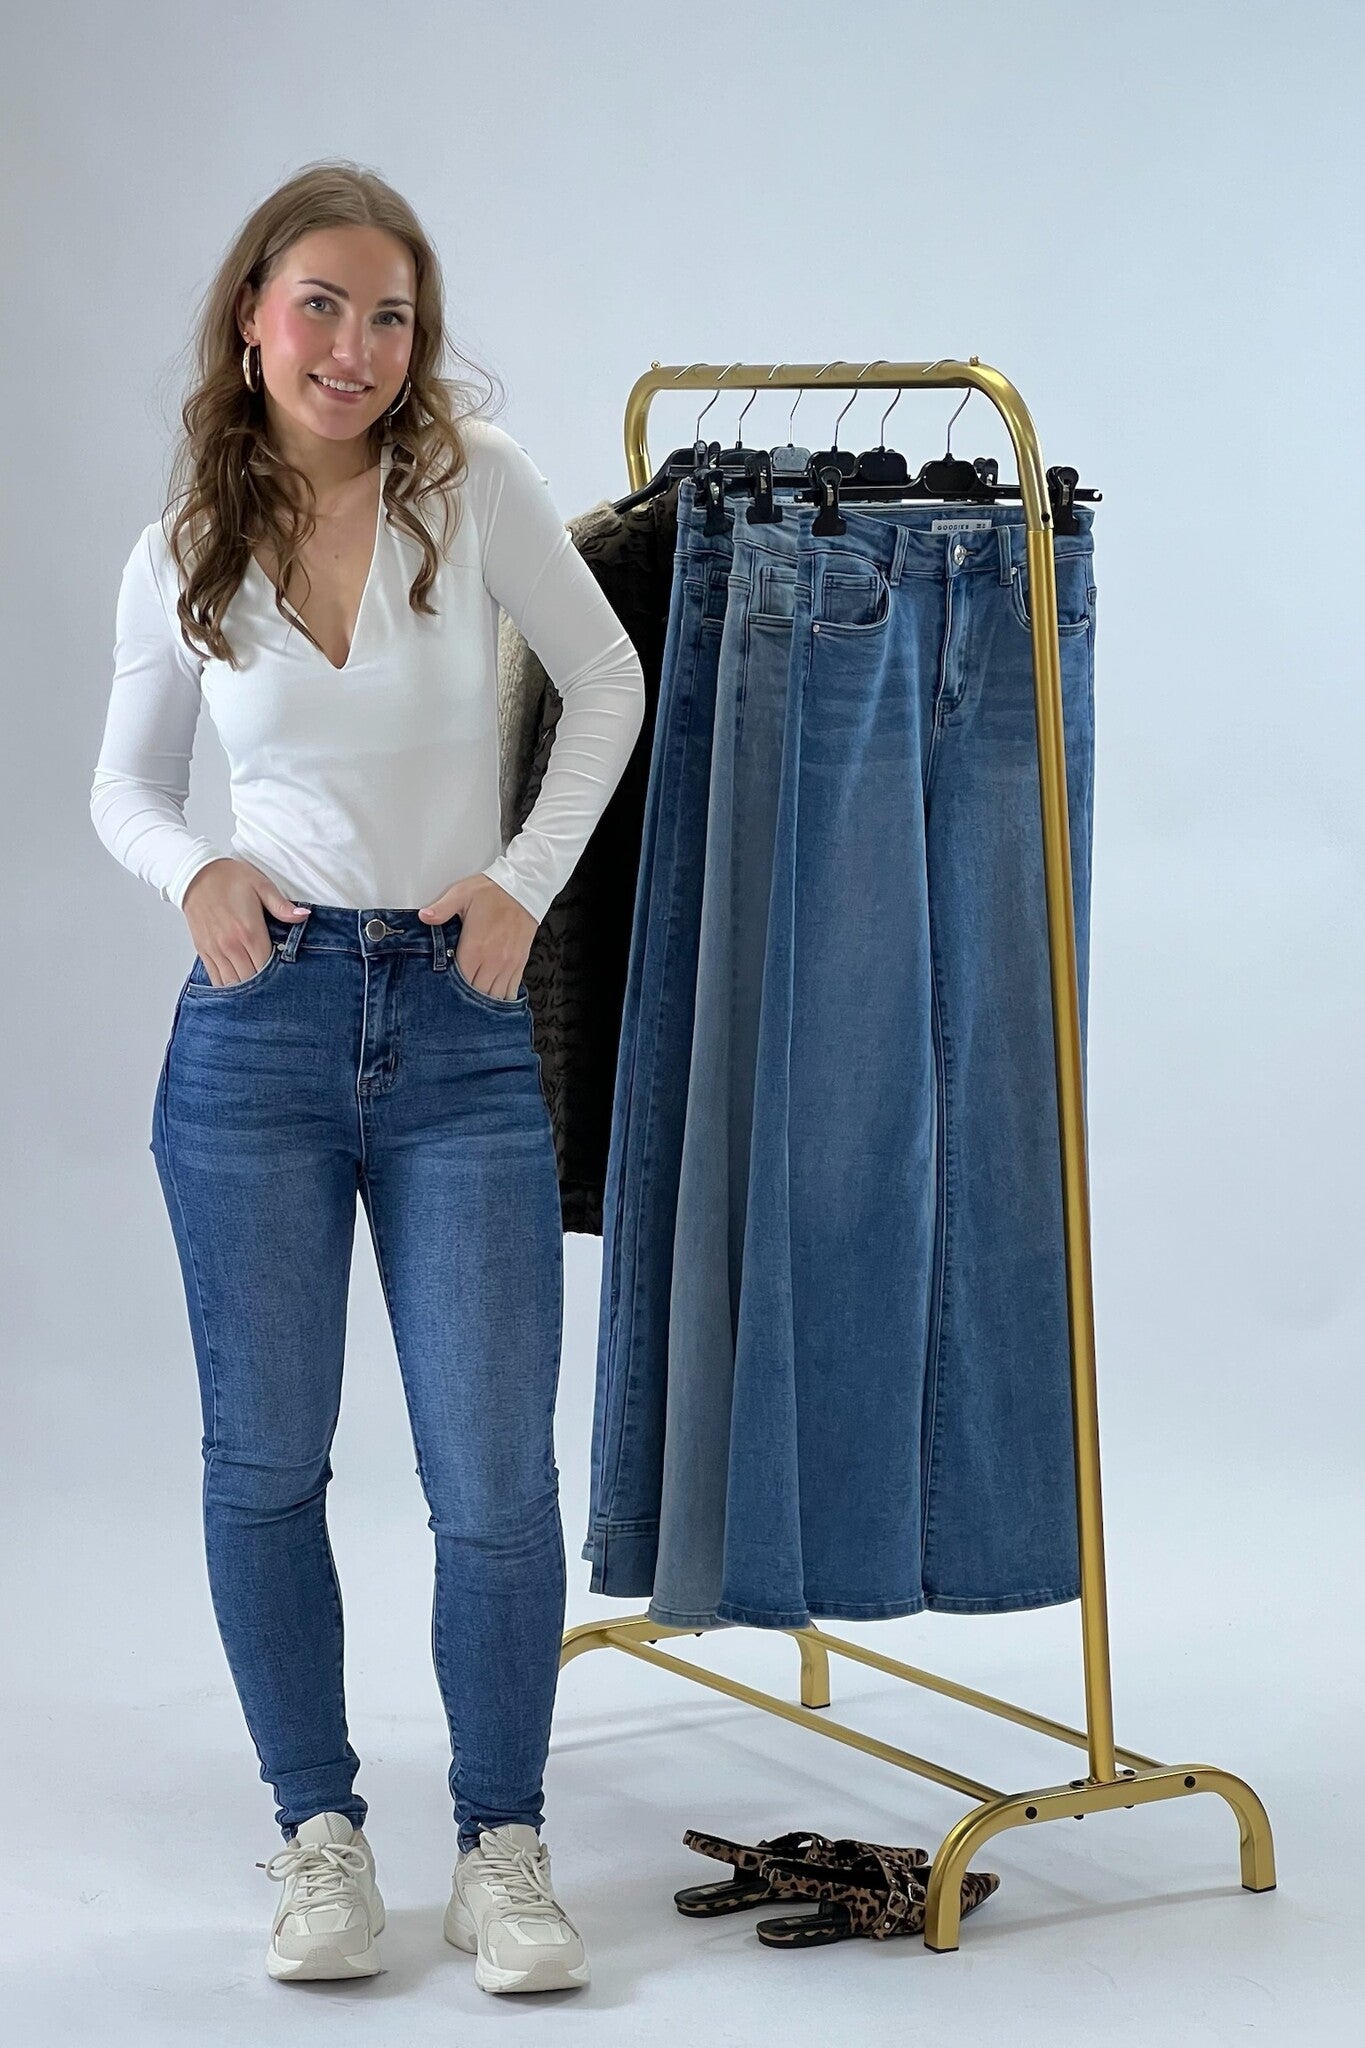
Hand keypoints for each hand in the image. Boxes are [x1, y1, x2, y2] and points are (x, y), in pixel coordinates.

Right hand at [181, 859, 308, 985]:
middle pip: (251, 979)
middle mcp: (231, 945)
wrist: (195, 874)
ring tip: (257, 986)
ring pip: (233, 983)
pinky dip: (227, 985)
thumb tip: (303, 915)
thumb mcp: (261, 885)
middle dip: (263, 984)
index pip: (267, 966)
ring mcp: (215, 950)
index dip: (278, 974)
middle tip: (273, 982)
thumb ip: (281, 906)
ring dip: (245, 988)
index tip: (285, 972)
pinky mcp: (203, 950)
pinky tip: (237, 983)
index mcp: (249, 931)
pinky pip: (215, 978)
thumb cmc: (229, 878)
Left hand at [416, 874, 535, 1000]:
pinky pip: (512, 989)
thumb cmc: (493, 891)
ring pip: (495, 996)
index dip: (451, 990)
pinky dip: (502, 997)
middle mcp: (493, 959)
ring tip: (474, 1002)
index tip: (444, 991)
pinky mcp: (520, 962)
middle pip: (477, 993)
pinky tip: (494, 997)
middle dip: (466, 999)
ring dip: (484, 1000)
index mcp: (475, 947)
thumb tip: (424, 916)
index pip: (460, 981)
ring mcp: (508, 963)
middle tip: (456, 1000)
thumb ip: (441, 909)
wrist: (524, 887)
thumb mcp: (461, 894)